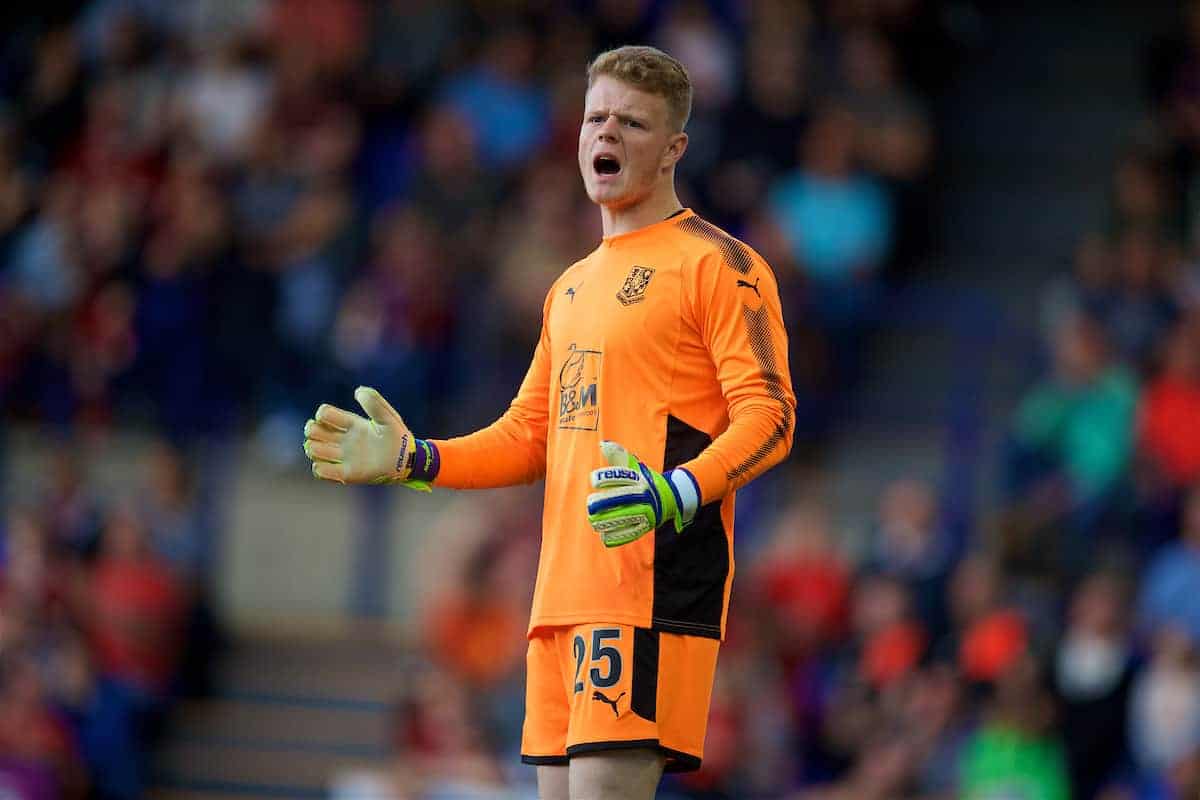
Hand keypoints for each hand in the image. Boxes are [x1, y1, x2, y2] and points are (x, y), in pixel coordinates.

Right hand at [303, 386, 427, 488]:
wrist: (407, 461)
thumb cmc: (398, 437)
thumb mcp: (388, 417)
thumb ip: (374, 403)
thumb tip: (358, 391)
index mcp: (351, 424)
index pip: (325, 414)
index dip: (323, 414)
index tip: (332, 417)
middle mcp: (343, 439)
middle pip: (313, 431)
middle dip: (311, 430)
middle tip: (324, 434)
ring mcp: (344, 456)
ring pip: (313, 450)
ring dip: (314, 448)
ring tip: (329, 450)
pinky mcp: (346, 473)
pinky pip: (321, 471)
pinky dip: (320, 468)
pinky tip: (333, 464)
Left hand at [586, 441, 697, 546]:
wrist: (670, 497)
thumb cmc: (645, 479)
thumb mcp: (635, 466)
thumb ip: (618, 455)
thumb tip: (602, 444)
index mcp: (639, 479)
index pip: (621, 477)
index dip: (606, 479)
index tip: (594, 481)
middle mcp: (643, 495)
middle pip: (621, 499)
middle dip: (603, 503)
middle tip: (590, 504)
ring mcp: (646, 512)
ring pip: (624, 518)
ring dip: (607, 521)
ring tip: (593, 521)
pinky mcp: (646, 526)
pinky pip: (629, 533)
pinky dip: (616, 536)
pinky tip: (604, 535)